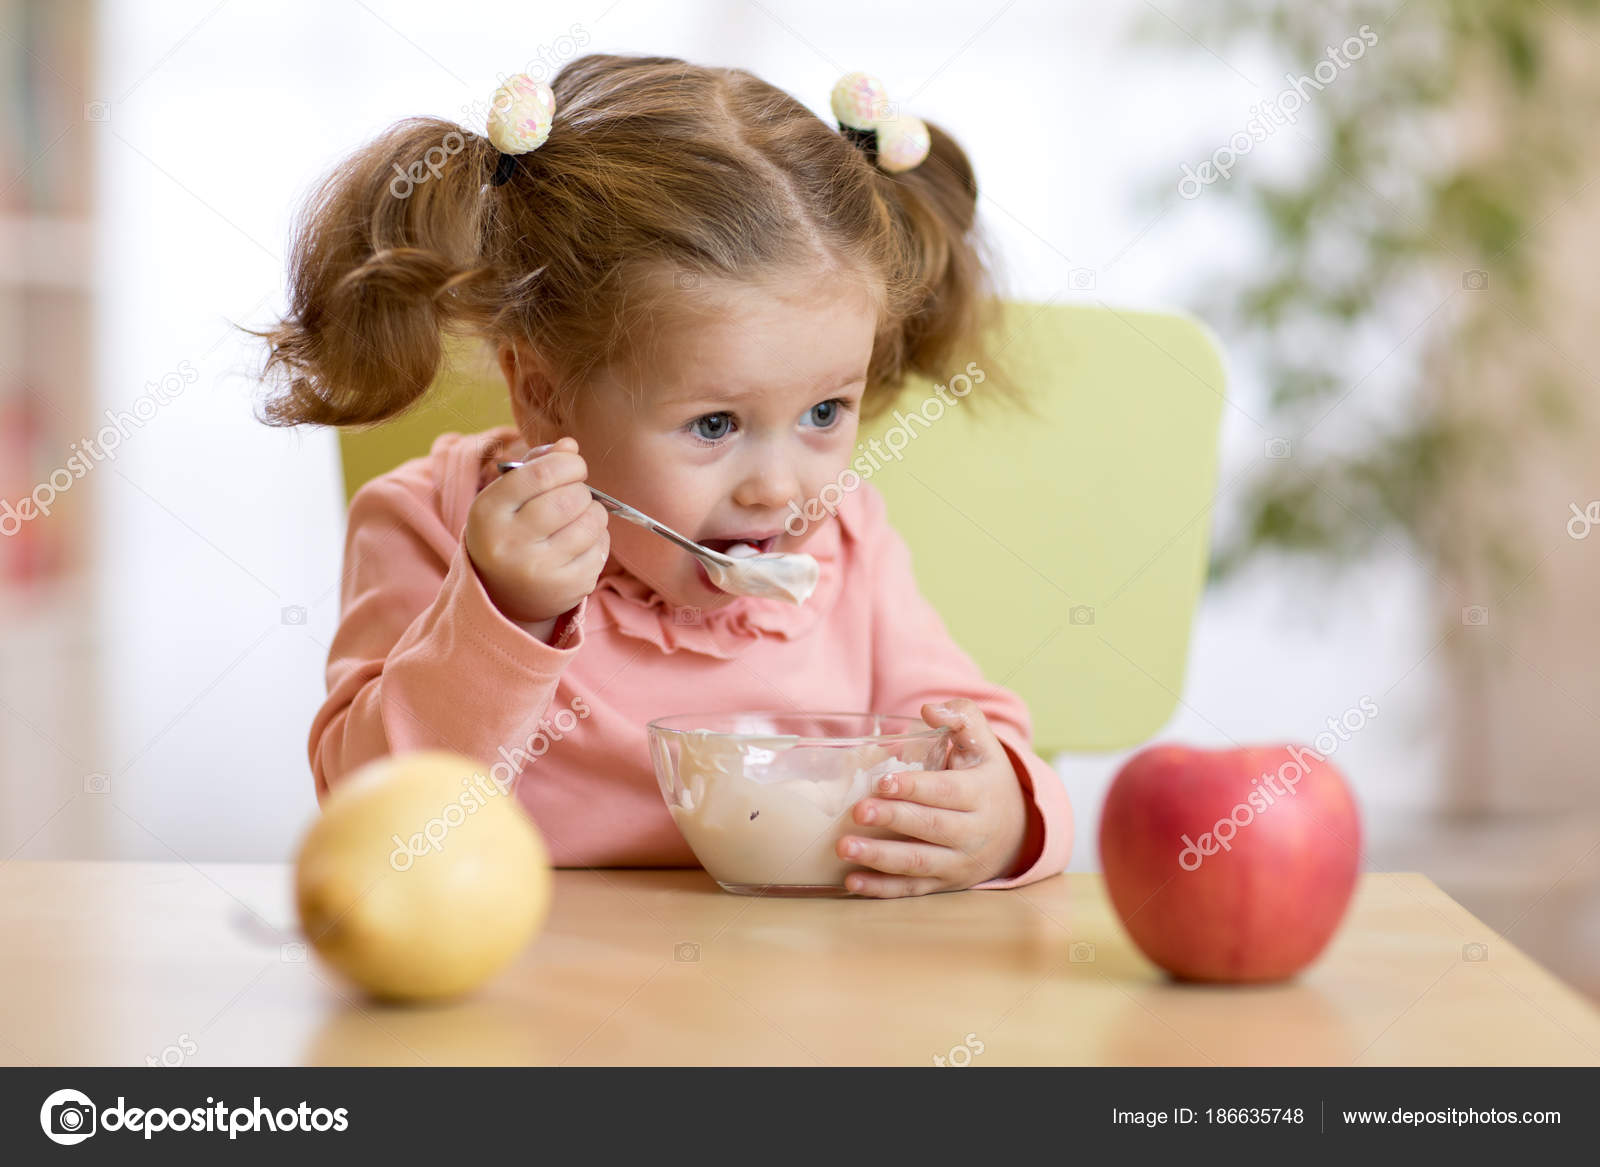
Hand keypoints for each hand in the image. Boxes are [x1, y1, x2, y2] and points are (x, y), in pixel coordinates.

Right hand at [464, 435, 609, 627]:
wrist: (502, 594)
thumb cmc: (509, 530)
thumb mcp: (507, 496)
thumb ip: (536, 464)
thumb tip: (570, 446)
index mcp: (489, 512)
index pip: (540, 475)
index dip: (569, 463)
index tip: (574, 466)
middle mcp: (510, 543)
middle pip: (570, 499)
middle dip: (581, 490)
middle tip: (574, 495)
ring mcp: (540, 569)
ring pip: (592, 522)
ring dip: (594, 512)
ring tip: (578, 518)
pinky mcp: (568, 587)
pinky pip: (602, 548)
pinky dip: (598, 538)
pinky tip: (580, 543)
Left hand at [838, 698, 1029, 897]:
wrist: (1017, 831)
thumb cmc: (986, 777)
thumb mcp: (985, 743)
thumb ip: (962, 717)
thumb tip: (929, 709)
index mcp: (981, 794)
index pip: (947, 792)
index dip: (914, 788)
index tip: (883, 782)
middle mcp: (973, 832)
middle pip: (931, 828)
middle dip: (893, 820)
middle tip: (857, 812)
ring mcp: (959, 862)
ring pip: (919, 863)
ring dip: (879, 858)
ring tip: (844, 848)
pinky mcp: (945, 883)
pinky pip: (912, 890)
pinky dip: (882, 889)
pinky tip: (852, 881)